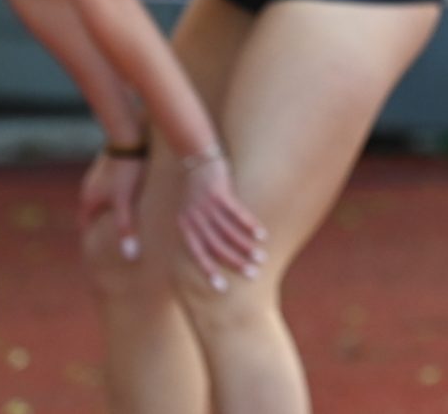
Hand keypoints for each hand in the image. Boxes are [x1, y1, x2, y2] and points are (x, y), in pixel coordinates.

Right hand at [78, 153, 145, 260]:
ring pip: (101, 196)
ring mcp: (98, 174)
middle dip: (100, 221)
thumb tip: (129, 255)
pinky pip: (110, 184)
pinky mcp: (109, 164)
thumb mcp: (125, 201)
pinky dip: (116, 192)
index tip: (99, 247)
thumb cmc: (126, 170)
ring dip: (108, 205)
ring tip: (122, 215)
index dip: (91, 235)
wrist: (128, 136)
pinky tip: (130, 192)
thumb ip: (125, 227)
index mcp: (88, 199)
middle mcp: (89, 187)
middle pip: (92, 210)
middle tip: (112, 234)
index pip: (85, 223)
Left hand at [176, 150, 267, 292]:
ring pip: (228, 231)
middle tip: (252, 274)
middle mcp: (195, 218)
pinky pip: (237, 212)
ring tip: (260, 257)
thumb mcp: (190, 213)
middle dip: (234, 262)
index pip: (198, 254)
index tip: (222, 288)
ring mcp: (207, 205)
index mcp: (186, 227)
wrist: (196, 159)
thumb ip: (197, 232)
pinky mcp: (220, 192)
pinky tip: (261, 234)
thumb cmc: (196, 191)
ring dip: (245, 246)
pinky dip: (249, 225)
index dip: (209, 271)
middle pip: (216, 245)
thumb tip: (208, 255)